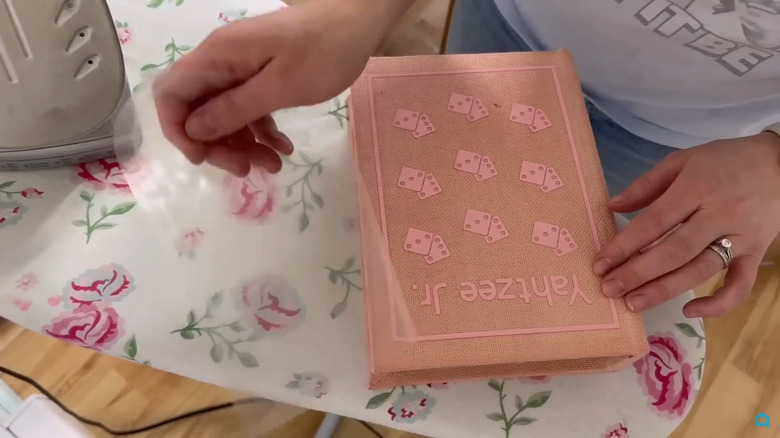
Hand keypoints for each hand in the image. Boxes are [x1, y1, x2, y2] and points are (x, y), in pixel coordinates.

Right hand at [152, 0, 412, 175]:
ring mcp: (241, 67)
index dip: (178, 131)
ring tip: (273, 166)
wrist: (360, 21)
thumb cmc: (324, 52)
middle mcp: (221, 61)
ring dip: (242, 144)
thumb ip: (234, 109)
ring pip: (224, 114)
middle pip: (196, 110)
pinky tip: (284, 149)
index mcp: (217, 57)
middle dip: (216, 145)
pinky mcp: (262, 75)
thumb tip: (193, 130)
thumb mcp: (281, 87)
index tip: (203, 159)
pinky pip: (249, 108)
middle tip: (247, 169)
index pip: (170, 95)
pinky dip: (261, 131)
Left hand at [594, 132, 779, 317]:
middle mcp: (719, 215)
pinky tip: (689, 311)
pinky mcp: (757, 254)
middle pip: (674, 251)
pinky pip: (740, 285)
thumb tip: (612, 206)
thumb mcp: (683, 160)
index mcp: (696, 188)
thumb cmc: (725, 160)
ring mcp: (741, 238)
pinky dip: (718, 304)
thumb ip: (647, 184)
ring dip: (665, 290)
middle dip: (638, 273)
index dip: (625, 245)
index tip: (600, 263)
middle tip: (609, 289)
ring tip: (633, 303)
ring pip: (700, 270)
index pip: (654, 221)